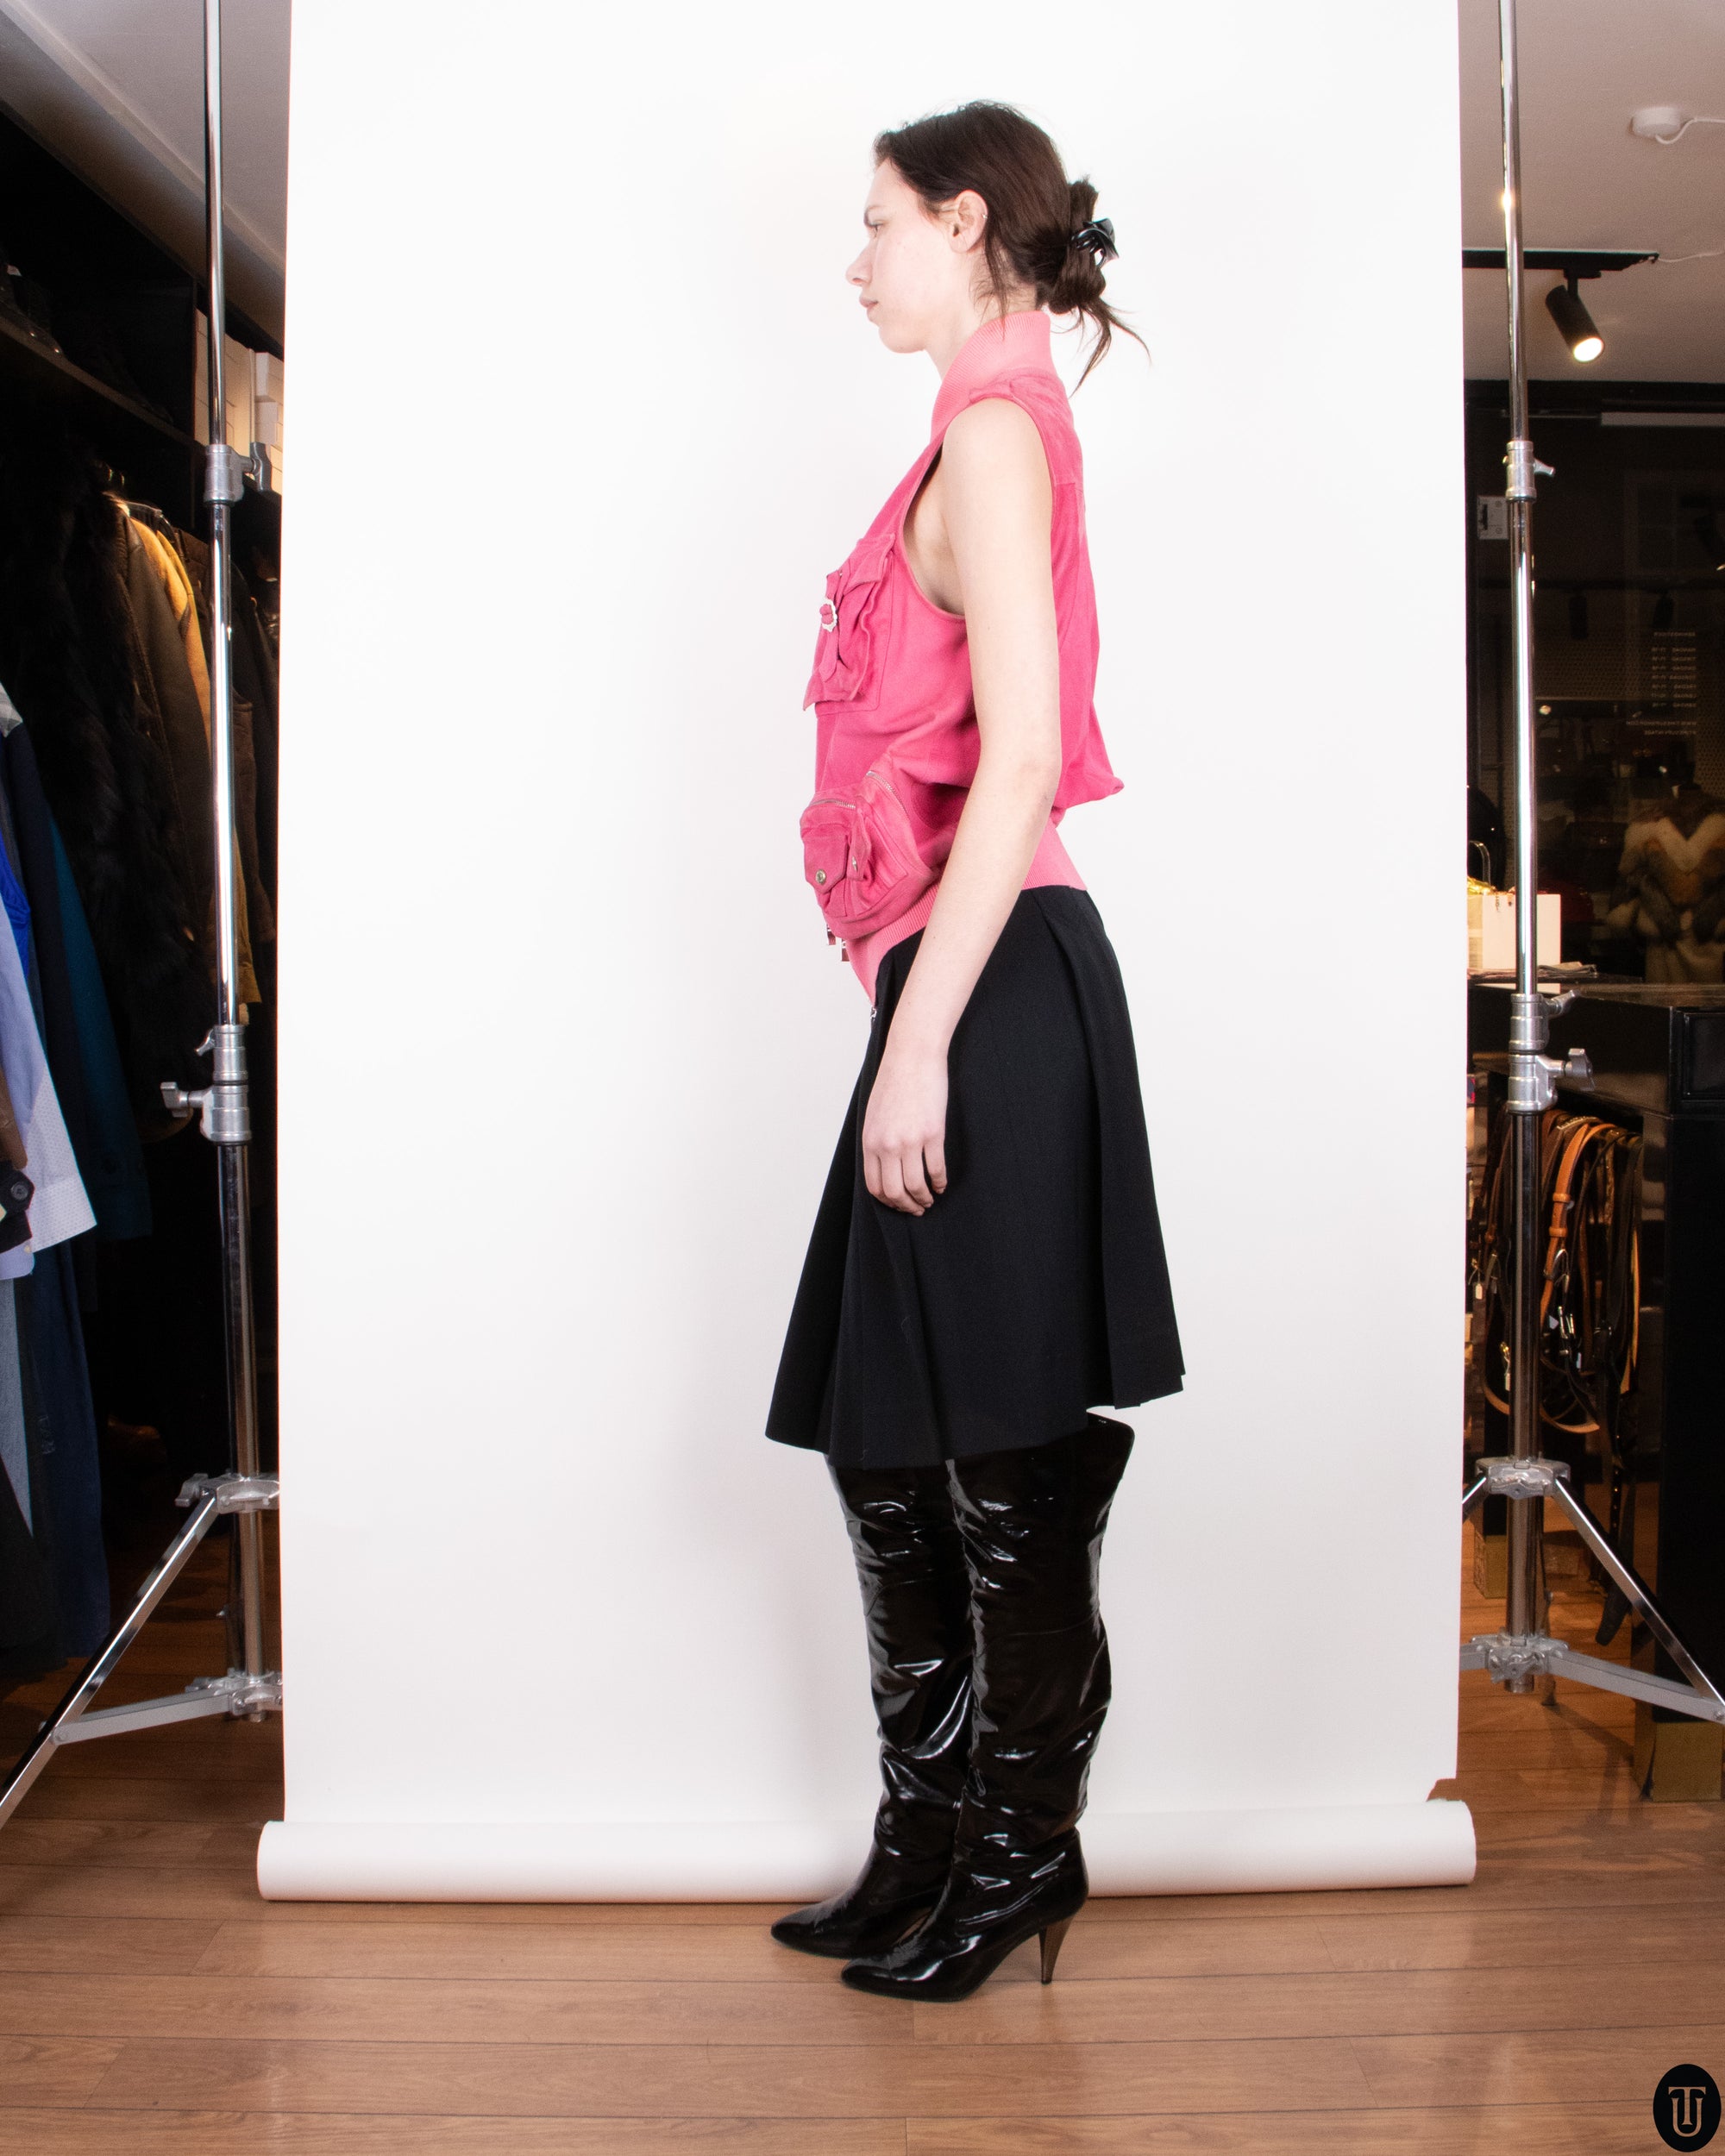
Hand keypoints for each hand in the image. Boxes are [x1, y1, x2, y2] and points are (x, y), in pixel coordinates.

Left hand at [861, 1040, 948, 1214]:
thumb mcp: (874, 1114)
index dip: (888, 1201)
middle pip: (895, 1192)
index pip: (874, 1186)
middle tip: (917, 1209)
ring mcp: (910, 1141)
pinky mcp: (932, 1134)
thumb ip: (877, 1141)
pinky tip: (942, 1184)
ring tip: (931, 1199)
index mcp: (870, 1142)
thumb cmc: (894, 1082)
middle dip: (907, 1206)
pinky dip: (940, 1182)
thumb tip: (884, 1165)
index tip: (898, 1204)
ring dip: (924, 1198)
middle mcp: (887, 1145)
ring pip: (916, 1186)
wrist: (912, 1057)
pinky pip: (936, 1169)